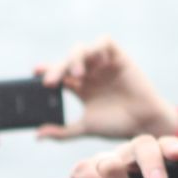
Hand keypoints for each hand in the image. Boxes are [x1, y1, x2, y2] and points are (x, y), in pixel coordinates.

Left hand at [34, 37, 177, 141]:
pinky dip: (97, 48)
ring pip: (83, 50)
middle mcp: (89, 73)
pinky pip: (105, 42)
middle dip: (56, 69)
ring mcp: (103, 64)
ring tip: (77, 75)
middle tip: (50, 83)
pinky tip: (95, 62)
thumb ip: (62, 131)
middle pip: (66, 62)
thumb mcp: (85, 127)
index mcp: (79, 87)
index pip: (58, 74)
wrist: (143, 123)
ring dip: (75, 59)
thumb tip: (37, 135)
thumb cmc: (116, 125)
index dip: (46, 70)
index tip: (34, 73)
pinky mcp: (118, 57)